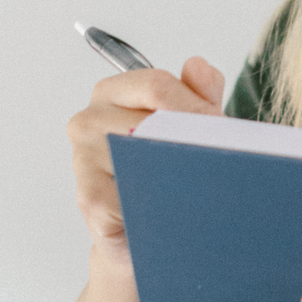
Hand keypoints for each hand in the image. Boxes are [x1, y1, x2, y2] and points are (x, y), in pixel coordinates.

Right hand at [67, 56, 224, 261]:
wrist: (141, 236)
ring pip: (145, 155)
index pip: (157, 84)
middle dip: (193, 137)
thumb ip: (198, 94)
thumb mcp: (189, 126)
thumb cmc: (162, 173)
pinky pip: (136, 193)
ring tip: (201, 180)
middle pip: (153, 119)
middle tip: (217, 156)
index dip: (195, 106)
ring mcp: (84, 158)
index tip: (217, 126)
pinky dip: (164, 199)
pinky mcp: (90, 198)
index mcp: (112, 94)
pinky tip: (177, 204)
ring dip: (181, 168)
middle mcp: (89, 121)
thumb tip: (198, 65)